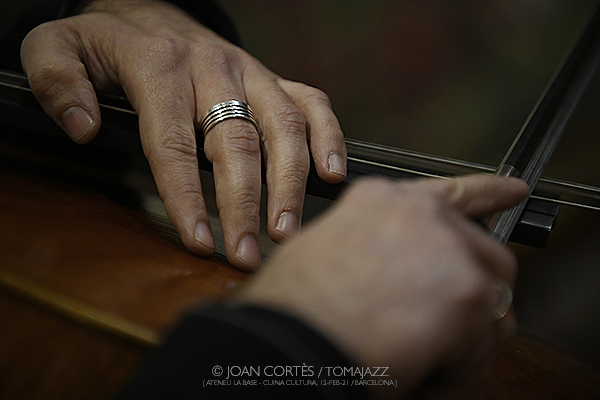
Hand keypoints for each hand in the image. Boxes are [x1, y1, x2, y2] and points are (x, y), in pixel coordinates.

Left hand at [20, 0, 345, 269]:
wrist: (152, 15)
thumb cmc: (108, 41)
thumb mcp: (60, 45)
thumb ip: (57, 79)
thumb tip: (83, 129)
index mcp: (160, 66)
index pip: (174, 142)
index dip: (187, 195)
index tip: (198, 242)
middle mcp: (214, 69)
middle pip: (236, 142)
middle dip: (243, 204)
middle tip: (245, 254)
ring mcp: (251, 73)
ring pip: (283, 126)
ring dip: (289, 182)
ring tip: (286, 231)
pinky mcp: (274, 78)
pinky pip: (312, 103)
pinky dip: (328, 137)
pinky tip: (332, 174)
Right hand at [236, 174, 527, 398]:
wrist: (287, 344)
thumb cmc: (292, 311)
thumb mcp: (323, 255)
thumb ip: (373, 249)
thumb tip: (402, 276)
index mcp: (381, 202)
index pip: (451, 193)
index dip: (488, 193)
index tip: (512, 191)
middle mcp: (419, 214)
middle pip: (482, 252)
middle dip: (471, 293)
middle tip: (444, 328)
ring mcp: (446, 247)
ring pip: (491, 300)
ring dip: (464, 335)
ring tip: (420, 356)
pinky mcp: (467, 291)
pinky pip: (482, 345)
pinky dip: (457, 369)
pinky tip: (420, 372)